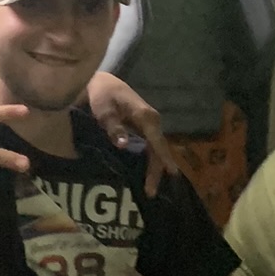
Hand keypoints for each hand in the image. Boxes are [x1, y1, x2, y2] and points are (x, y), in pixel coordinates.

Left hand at [85, 71, 178, 195]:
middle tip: (151, 192)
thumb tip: (123, 145)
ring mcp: (150, 125)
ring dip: (155, 168)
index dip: (163, 159)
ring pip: (156, 150)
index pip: (157, 142)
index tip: (171, 173)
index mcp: (146, 118)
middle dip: (157, 170)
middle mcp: (152, 122)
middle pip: (158, 150)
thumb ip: (114, 128)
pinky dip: (151, 160)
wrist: (104, 83)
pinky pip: (152, 147)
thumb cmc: (103, 95)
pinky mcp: (144, 128)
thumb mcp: (105, 111)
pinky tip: (148, 174)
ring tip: (150, 189)